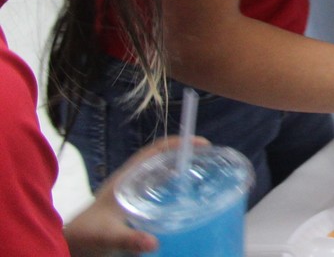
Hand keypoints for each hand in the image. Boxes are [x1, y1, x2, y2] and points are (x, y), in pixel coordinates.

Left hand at [63, 137, 194, 256]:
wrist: (69, 244)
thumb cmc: (86, 236)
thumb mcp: (107, 237)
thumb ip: (129, 240)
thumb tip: (154, 243)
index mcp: (126, 178)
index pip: (155, 151)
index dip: (179, 143)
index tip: (202, 145)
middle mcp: (131, 180)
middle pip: (162, 158)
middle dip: (186, 154)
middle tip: (210, 159)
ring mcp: (132, 191)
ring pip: (161, 171)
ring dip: (181, 168)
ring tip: (203, 174)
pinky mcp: (133, 204)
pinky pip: (158, 187)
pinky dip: (174, 186)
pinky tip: (185, 198)